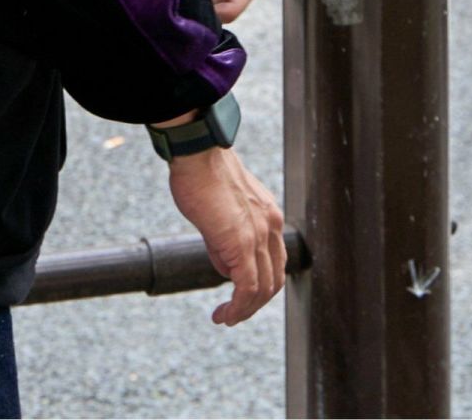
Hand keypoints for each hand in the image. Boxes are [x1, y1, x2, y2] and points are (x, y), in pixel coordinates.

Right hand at [167, 144, 285, 326]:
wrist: (198, 153)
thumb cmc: (202, 173)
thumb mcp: (222, 209)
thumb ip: (227, 239)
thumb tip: (226, 268)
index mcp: (269, 215)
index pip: (274, 261)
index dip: (260, 283)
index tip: (240, 294)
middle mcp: (271, 226)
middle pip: (274, 279)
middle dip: (255, 302)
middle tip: (234, 312)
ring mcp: (259, 235)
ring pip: (264, 289)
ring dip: (246, 310)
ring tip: (227, 317)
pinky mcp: (241, 243)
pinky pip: (247, 288)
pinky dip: (239, 308)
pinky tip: (224, 314)